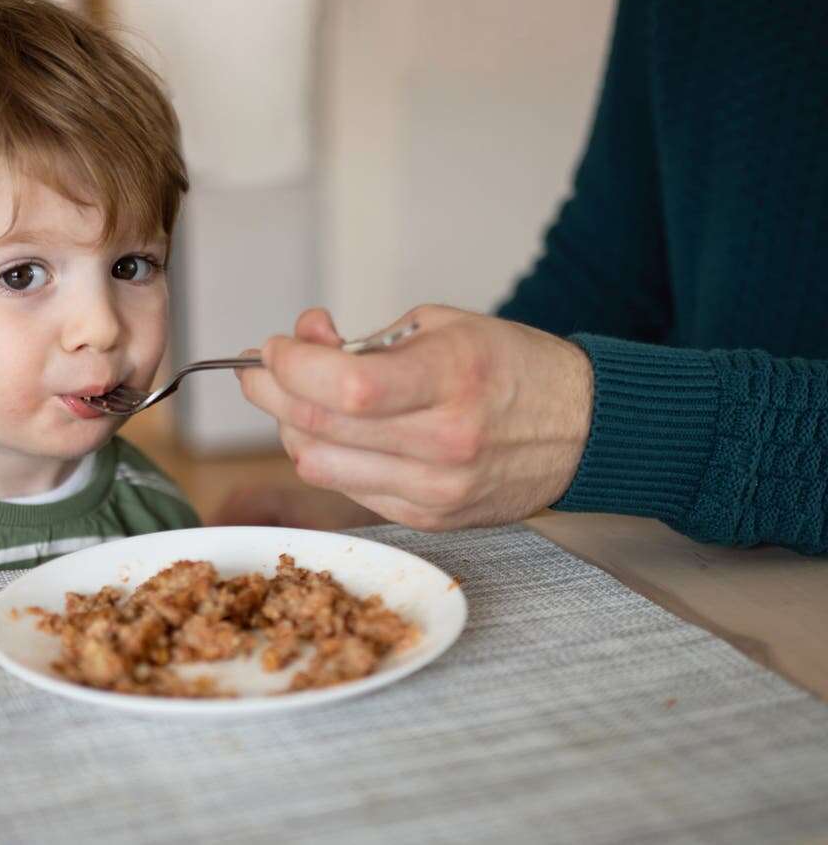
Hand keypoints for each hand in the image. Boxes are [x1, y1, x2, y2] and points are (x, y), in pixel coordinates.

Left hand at [237, 305, 592, 530]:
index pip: (347, 386)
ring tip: (298, 397)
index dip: (291, 366)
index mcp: (453, 379)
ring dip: (290, 426)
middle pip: (320, 427)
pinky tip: (336, 430)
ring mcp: (437, 490)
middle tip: (261, 368)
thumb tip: (301, 343)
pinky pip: (348, 488)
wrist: (583, 430)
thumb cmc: (511, 367)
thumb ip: (367, 340)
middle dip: (271, 391)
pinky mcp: (430, 518)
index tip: (272, 348)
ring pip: (320, 465)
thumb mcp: (444, 326)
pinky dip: (327, 456)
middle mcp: (445, 443)